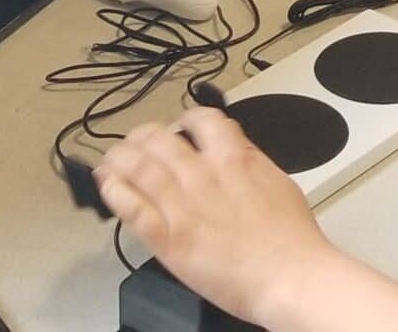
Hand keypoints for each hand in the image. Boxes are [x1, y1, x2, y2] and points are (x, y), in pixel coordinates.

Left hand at [97, 111, 345, 325]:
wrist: (288, 276)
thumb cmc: (291, 239)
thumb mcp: (279, 182)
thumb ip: (252, 162)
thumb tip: (237, 150)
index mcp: (234, 158)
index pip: (201, 120)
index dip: (184, 120)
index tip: (179, 128)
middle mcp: (203, 175)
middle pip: (159, 138)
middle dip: (142, 136)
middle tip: (136, 143)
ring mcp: (181, 205)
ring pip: (137, 166)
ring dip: (119, 158)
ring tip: (111, 159)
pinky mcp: (166, 237)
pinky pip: (131, 207)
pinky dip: (115, 191)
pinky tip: (106, 184)